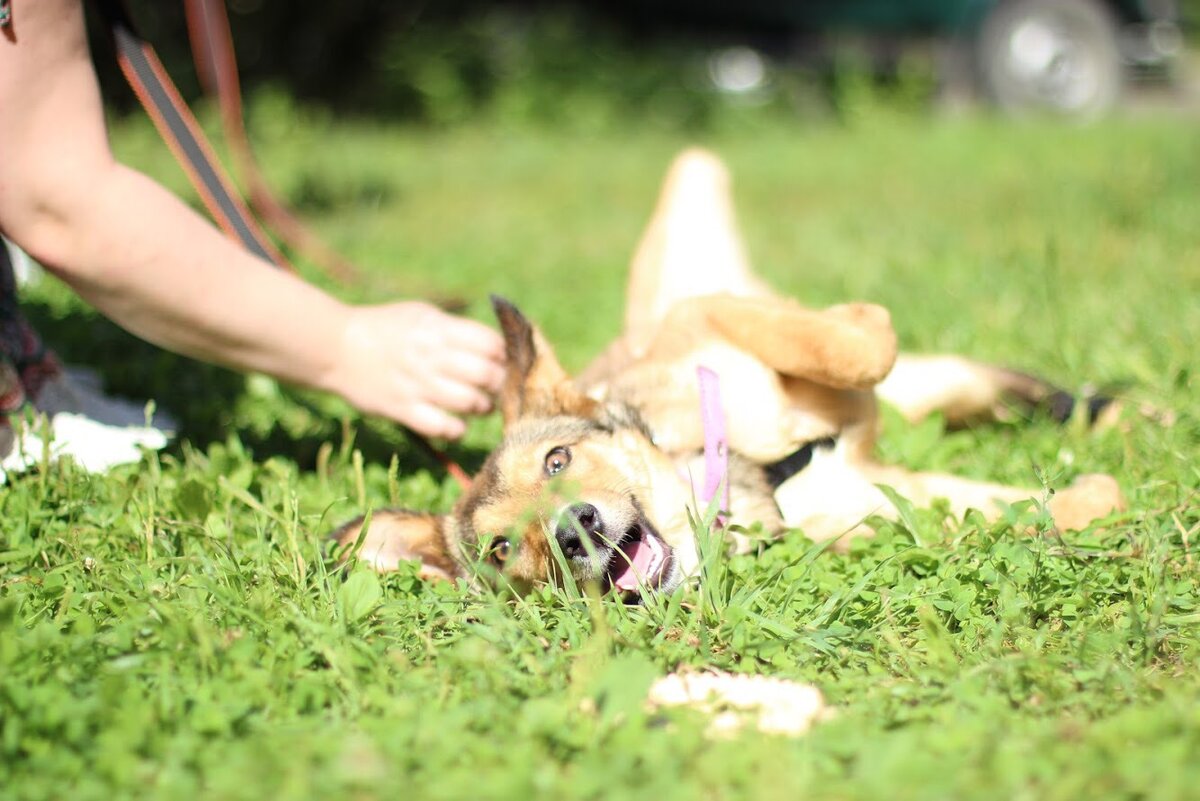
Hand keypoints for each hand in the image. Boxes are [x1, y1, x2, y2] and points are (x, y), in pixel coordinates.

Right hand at [326, 302, 505, 438]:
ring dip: (483, 407)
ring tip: (480, 405)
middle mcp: (430, 356)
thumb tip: (496, 346)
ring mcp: (417, 385)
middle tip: (496, 387)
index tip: (502, 361)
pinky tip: (457, 424)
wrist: (336, 347)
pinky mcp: (403, 409)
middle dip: (499, 383)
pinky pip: (443, 427)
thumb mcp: (420, 314)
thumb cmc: (384, 328)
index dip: (503, 355)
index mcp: (437, 329)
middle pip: (486, 375)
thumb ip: (455, 328)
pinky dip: (457, 429)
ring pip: (470, 402)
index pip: (490, 344)